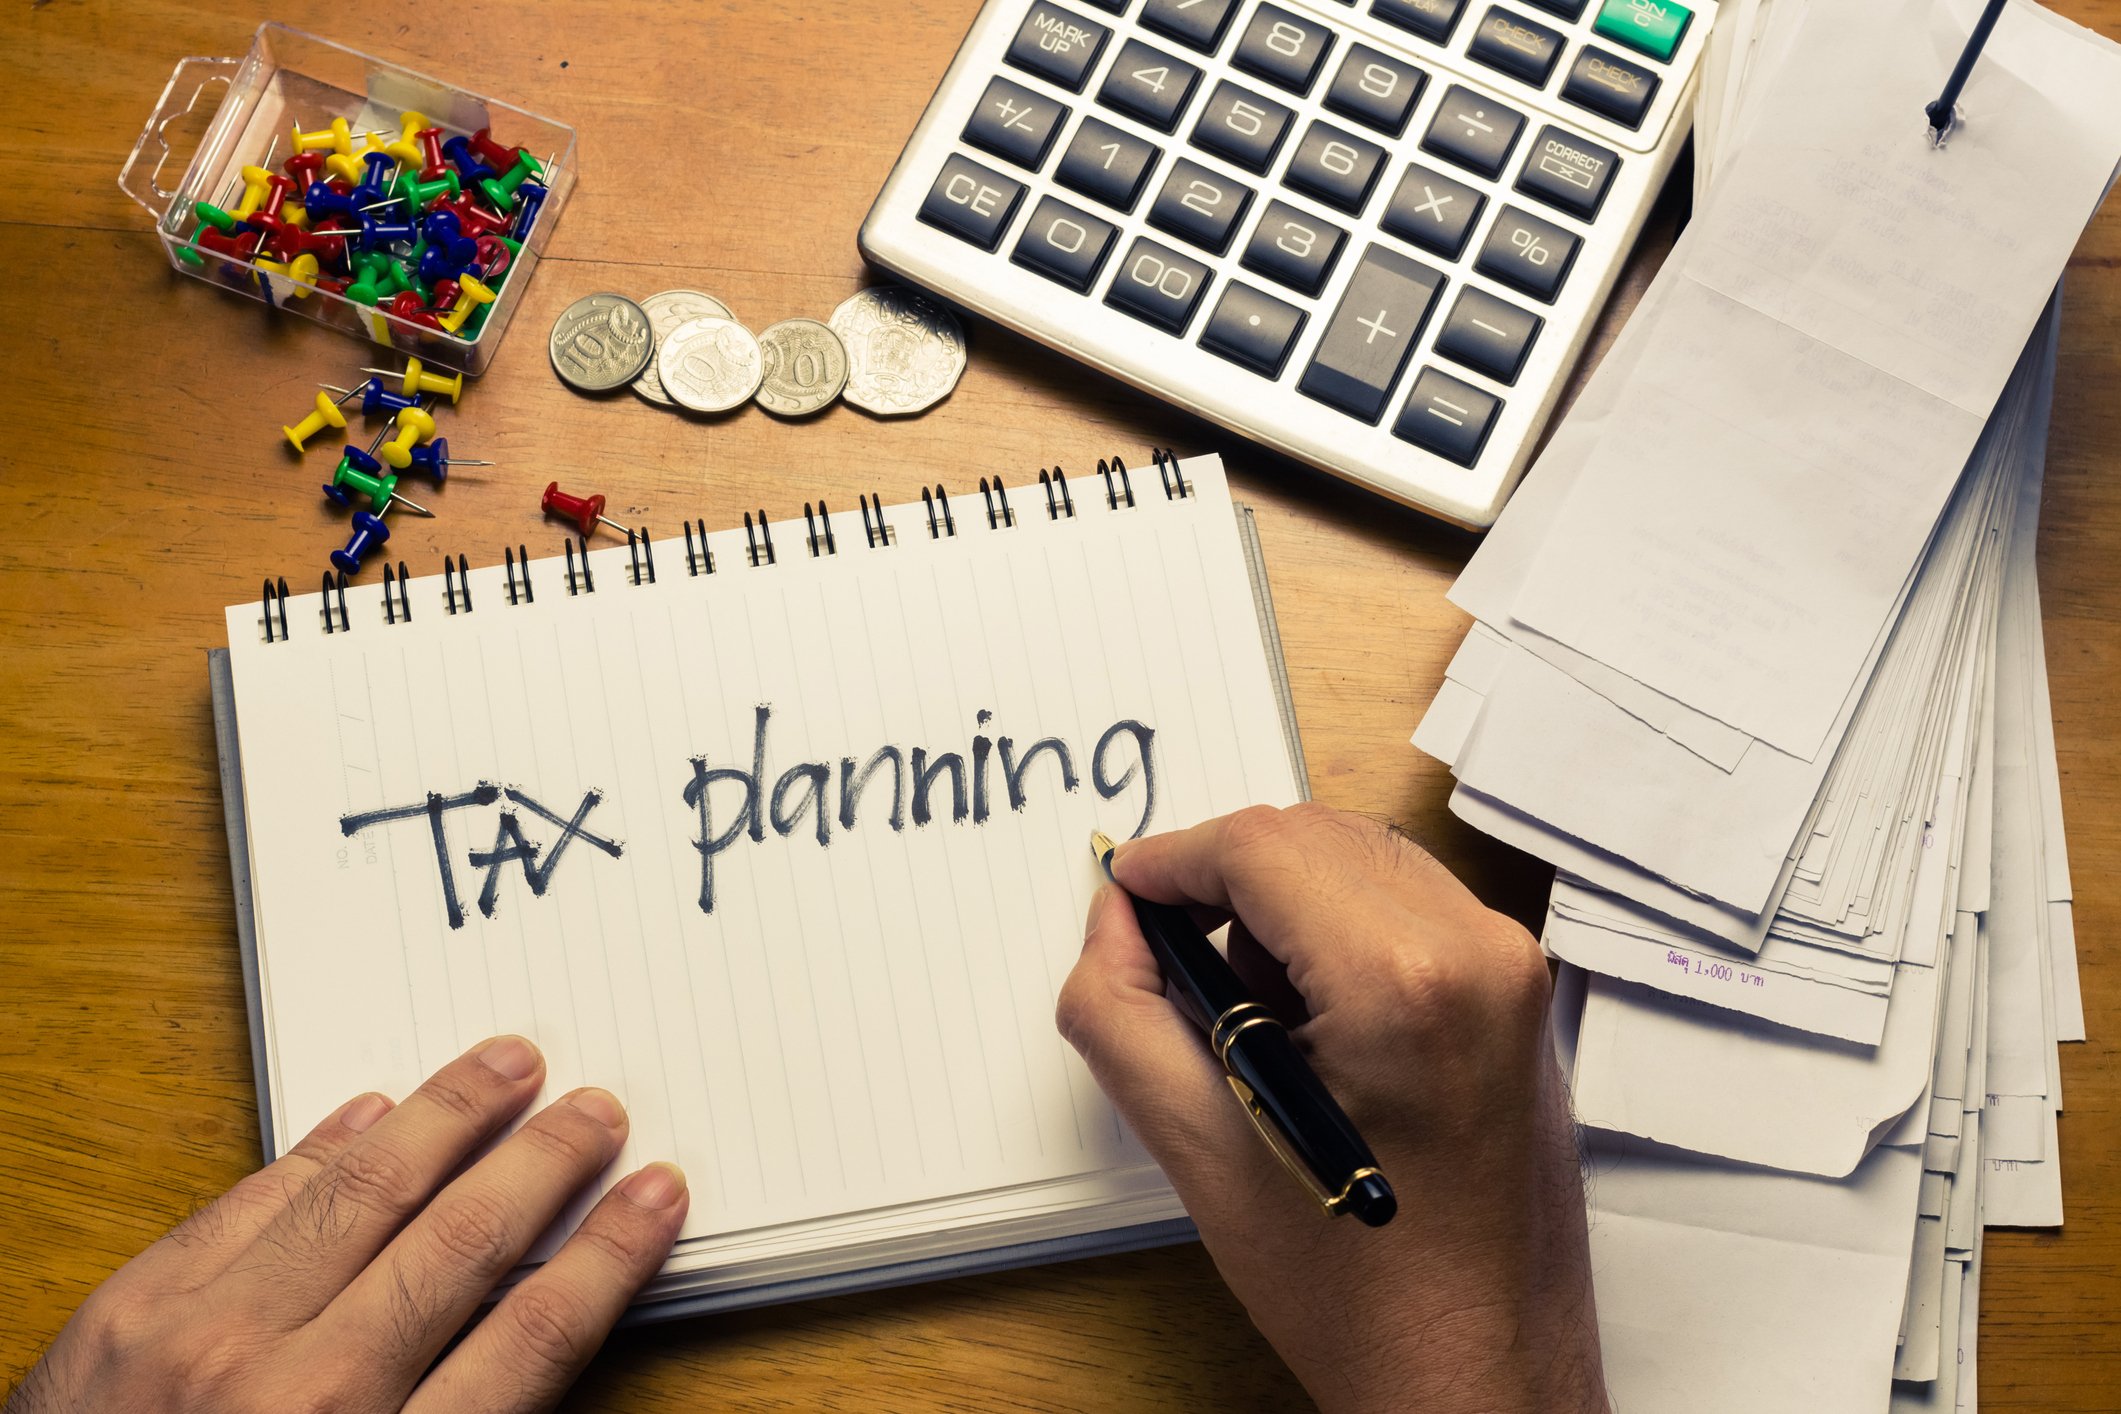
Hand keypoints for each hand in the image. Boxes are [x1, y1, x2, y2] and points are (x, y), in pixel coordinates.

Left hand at [7, 1036, 687, 1413]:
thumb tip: (537, 1318)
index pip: (533, 1339)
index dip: (608, 1257)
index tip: (654, 1197)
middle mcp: (295, 1397)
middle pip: (461, 1244)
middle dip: (546, 1165)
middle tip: (596, 1112)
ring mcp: (203, 1343)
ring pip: (360, 1191)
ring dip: (447, 1117)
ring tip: (505, 1067)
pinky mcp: (127, 1312)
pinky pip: (249, 1201)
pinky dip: (320, 1150)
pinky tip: (371, 1114)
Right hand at [1058, 805, 1602, 1413]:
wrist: (1479, 1376)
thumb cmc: (1365, 1296)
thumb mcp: (1200, 1150)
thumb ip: (1122, 1013)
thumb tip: (1114, 922)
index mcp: (1404, 982)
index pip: (1262, 847)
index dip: (1174, 858)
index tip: (1128, 891)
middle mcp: (1479, 955)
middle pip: (1315, 837)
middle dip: (1227, 881)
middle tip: (1171, 959)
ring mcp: (1513, 971)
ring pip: (1362, 861)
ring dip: (1285, 907)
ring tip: (1252, 1021)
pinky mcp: (1520, 995)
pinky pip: (1409, 907)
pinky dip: (1341, 933)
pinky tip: (1312, 1031)